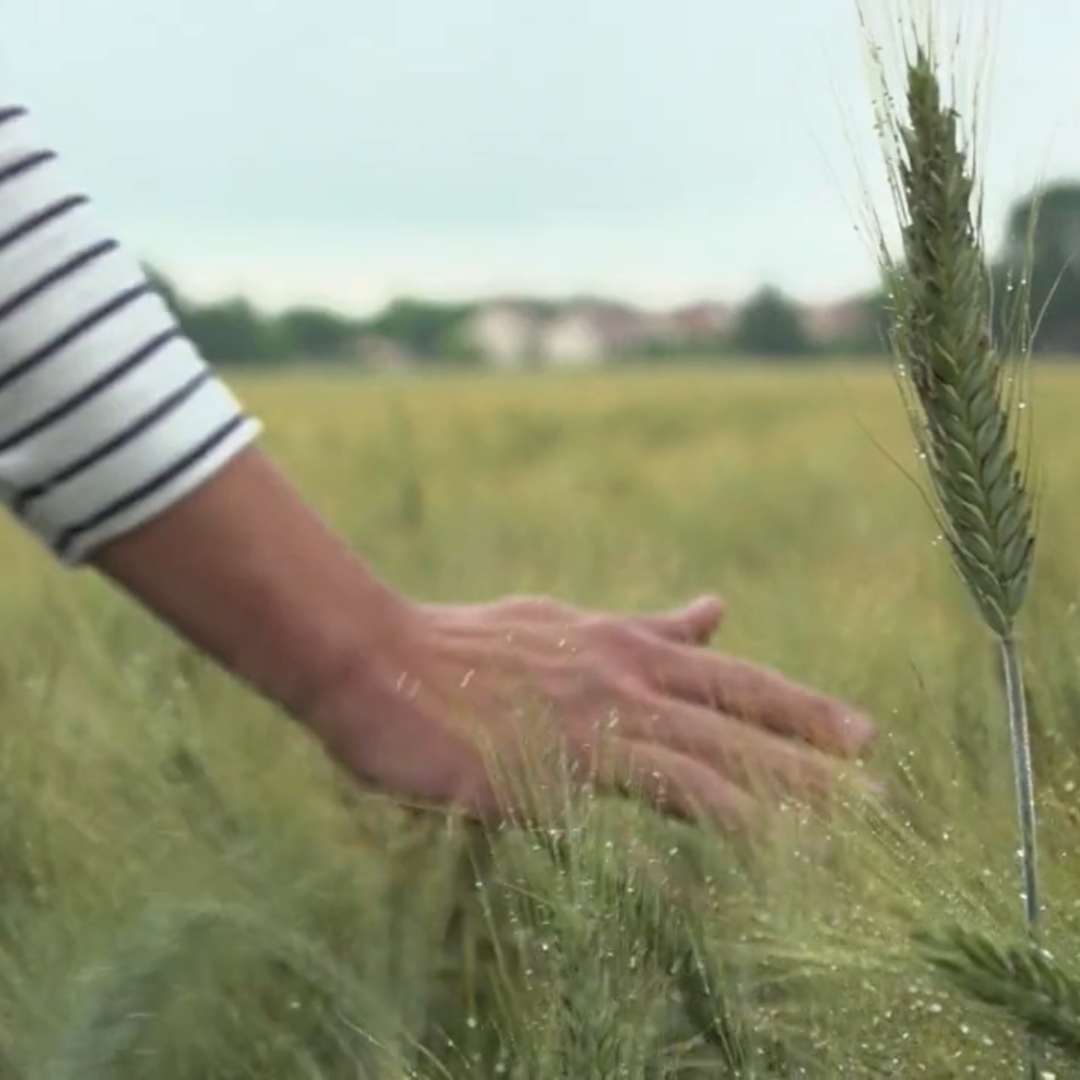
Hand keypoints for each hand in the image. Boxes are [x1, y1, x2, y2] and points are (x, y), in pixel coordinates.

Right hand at [90, 450, 874, 837]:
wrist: (372, 658)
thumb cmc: (454, 649)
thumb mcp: (561, 624)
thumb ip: (640, 627)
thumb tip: (714, 610)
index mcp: (618, 644)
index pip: (726, 676)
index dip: (793, 704)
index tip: (855, 732)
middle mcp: (620, 673)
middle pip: (738, 710)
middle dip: (813, 742)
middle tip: (879, 774)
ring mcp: (594, 715)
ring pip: (712, 751)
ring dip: (786, 785)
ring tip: (849, 819)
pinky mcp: (560, 759)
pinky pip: (659, 788)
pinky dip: (713, 814)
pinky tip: (755, 849)